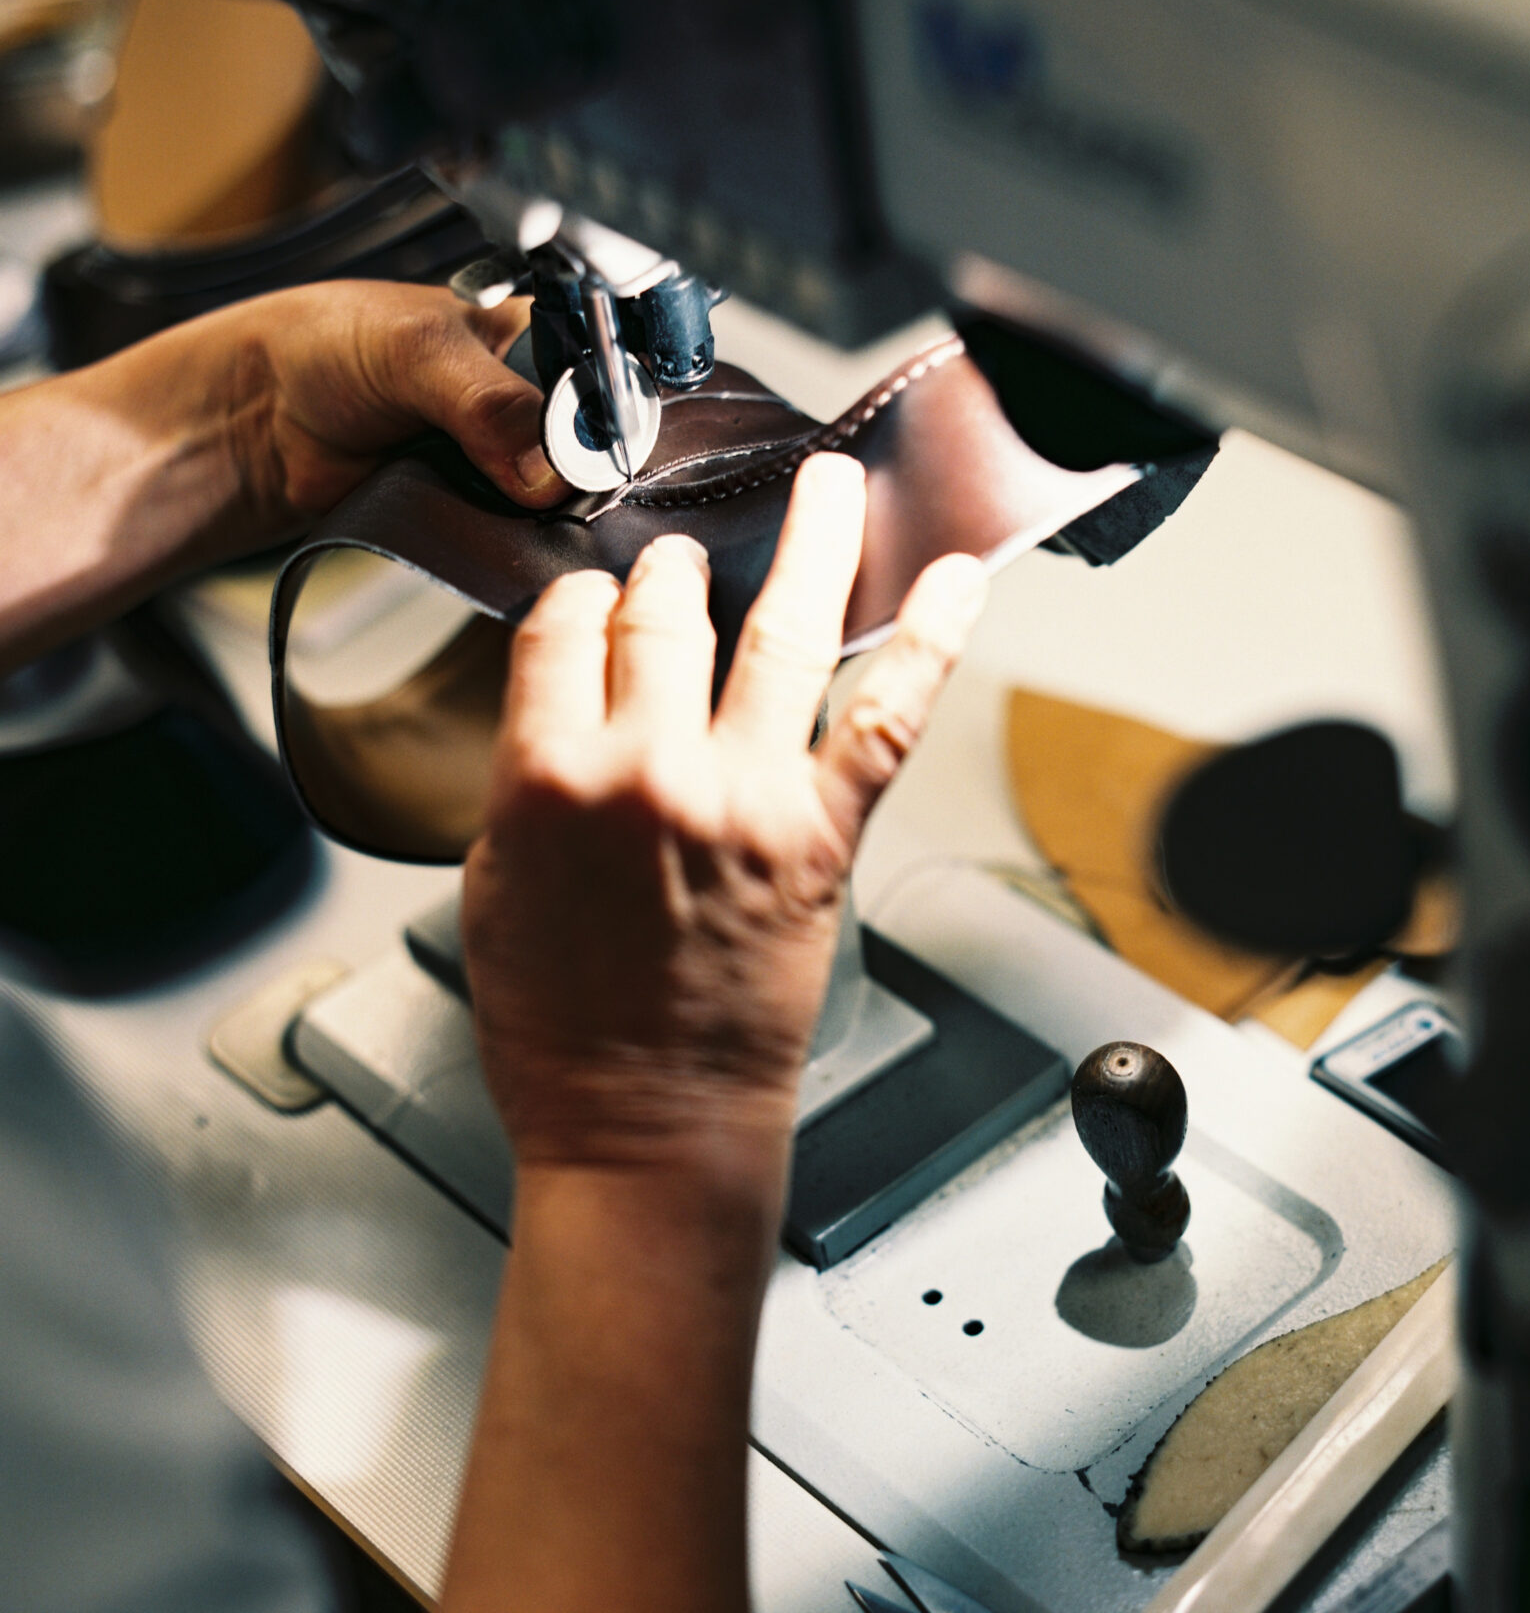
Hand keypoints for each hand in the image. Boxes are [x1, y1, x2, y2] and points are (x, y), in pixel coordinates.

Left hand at [0, 280, 562, 669]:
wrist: (260, 419)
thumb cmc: (327, 349)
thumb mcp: (416, 353)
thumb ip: (489, 402)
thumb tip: (548, 469)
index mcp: (540, 332)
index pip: (612, 373)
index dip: (613, 411)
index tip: (593, 446)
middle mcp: (538, 395)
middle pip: (599, 444)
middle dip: (580, 469)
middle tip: (544, 478)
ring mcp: (515, 457)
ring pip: (565, 498)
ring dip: (546, 511)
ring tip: (512, 499)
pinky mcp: (487, 509)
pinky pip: (520, 534)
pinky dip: (512, 537)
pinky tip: (500, 528)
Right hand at [462, 452, 987, 1183]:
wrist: (645, 1131)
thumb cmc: (563, 1035)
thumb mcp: (492, 890)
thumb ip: (530, 781)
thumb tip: (567, 707)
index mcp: (548, 780)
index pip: (566, 626)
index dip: (580, 598)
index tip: (593, 596)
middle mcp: (650, 774)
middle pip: (664, 614)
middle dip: (670, 576)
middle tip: (680, 566)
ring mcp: (746, 800)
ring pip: (780, 632)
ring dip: (809, 540)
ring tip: (826, 481)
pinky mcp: (822, 840)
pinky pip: (887, 718)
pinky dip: (930, 641)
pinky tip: (955, 580)